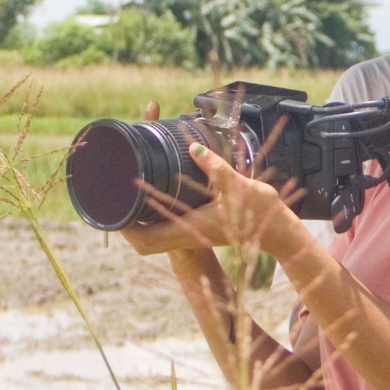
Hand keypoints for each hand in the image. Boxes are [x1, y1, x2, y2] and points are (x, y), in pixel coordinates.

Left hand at [120, 102, 294, 255]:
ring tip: (128, 197)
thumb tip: (195, 147)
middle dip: (125, 224)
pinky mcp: (198, 228)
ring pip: (154, 236)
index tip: (112, 210)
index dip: (124, 229)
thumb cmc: (258, 212)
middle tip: (115, 199)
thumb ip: (215, 166)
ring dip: (139, 222)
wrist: (277, 230)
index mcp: (189, 229)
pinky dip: (155, 217)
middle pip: (143, 242)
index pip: (144, 240)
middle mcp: (187, 234)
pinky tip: (157, 197)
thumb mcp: (236, 185)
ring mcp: (192, 233)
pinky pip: (167, 228)